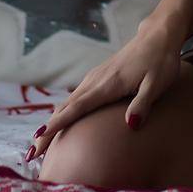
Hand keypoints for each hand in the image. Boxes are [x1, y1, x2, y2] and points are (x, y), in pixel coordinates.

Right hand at [29, 16, 184, 164]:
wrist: (157, 36)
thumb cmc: (160, 61)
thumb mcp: (157, 83)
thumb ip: (143, 103)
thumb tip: (131, 125)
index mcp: (107, 85)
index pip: (77, 107)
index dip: (58, 123)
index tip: (39, 137)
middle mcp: (95, 81)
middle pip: (65, 108)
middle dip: (47, 131)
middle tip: (32, 155)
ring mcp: (95, 78)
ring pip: (68, 103)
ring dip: (52, 123)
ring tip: (39, 145)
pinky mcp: (98, 78)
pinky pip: (75, 98)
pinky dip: (63, 112)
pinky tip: (59, 122)